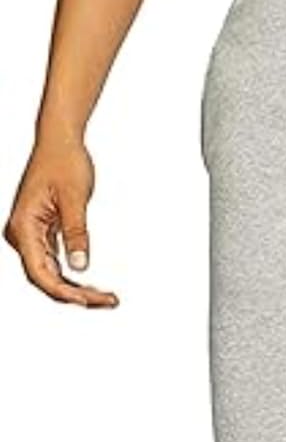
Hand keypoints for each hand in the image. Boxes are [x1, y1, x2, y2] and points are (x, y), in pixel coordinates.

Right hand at [4, 134, 118, 307]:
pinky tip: (93, 286)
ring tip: (105, 297)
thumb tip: (79, 266)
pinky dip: (73, 277)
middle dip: (75, 295)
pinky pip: (54, 264)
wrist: (60, 140)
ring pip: (51, 275)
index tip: (88, 301)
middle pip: (45, 279)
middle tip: (107, 301)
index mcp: (23, 227)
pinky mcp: (41, 234)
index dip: (64, 292)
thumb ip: (76, 233)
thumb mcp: (74, 198)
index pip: (39, 273)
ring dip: (76, 289)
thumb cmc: (63, 161)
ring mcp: (30, 236)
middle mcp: (22, 235)